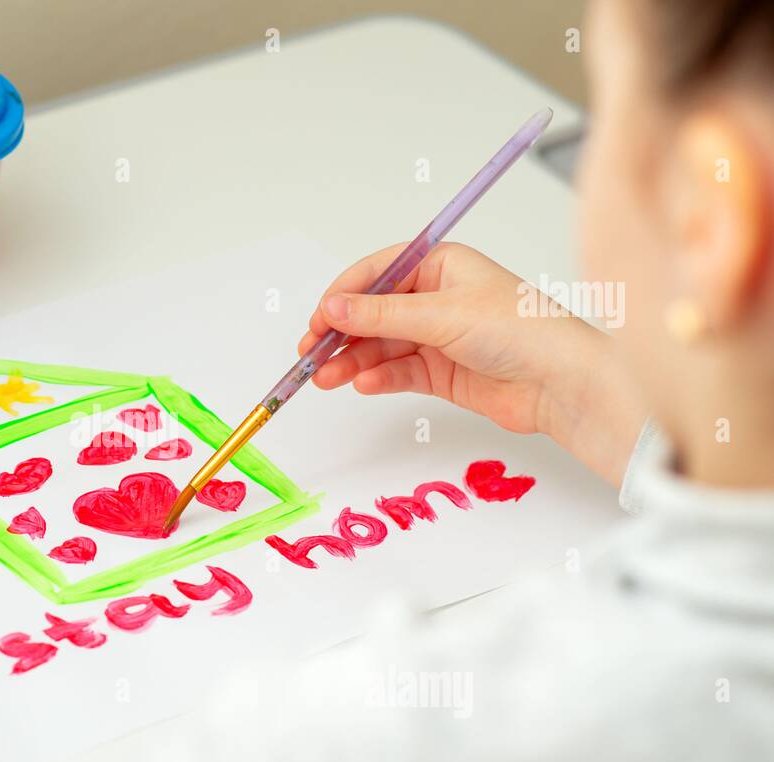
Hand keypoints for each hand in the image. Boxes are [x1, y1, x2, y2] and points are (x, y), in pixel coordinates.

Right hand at [299, 242, 644, 484]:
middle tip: (311, 353)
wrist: (563, 383)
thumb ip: (381, 314)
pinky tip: (363, 383)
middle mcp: (438, 298)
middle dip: (341, 334)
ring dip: (352, 361)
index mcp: (441, 265)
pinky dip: (378, 378)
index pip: (377, 273)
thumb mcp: (442, 315)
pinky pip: (398, 372)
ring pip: (381, 346)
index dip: (344, 296)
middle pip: (373, 313)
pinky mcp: (443, 372)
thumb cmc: (521, 330)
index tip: (318, 318)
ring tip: (326, 377)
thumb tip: (333, 307)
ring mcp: (439, 337)